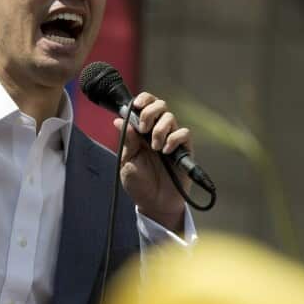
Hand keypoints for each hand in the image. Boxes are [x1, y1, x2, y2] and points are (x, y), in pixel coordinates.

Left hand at [111, 92, 191, 232]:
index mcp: (142, 132)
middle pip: (161, 105)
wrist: (154, 204)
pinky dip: (174, 139)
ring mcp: (172, 140)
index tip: (136, 105)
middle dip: (151, 112)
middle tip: (144, 128)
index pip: (146, 106)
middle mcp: (158, 132)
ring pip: (171, 118)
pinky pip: (184, 134)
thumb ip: (127, 140)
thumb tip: (119, 120)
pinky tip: (165, 151)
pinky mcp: (184, 151)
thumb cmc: (139, 184)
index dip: (143, 99)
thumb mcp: (127, 161)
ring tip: (154, 148)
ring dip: (160, 129)